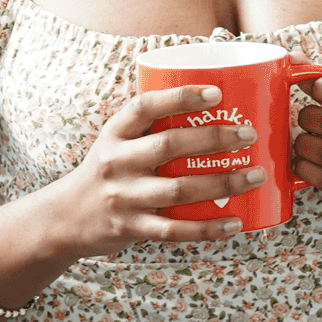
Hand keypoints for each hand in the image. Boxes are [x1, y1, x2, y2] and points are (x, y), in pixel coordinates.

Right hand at [41, 84, 268, 256]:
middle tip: (249, 134)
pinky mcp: (132, 227)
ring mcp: (124, 197)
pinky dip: (208, 228)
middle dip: (214, 138)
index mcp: (115, 133)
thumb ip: (151, 126)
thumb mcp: (117, 141)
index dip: (181, 97)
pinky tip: (236, 222)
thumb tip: (215, 102)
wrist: (66, 218)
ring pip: (179, 189)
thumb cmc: (108, 170)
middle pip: (169, 145)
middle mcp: (117, 162)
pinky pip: (175, 229)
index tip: (216, 92)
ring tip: (256, 175)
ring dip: (223, 182)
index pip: (145, 106)